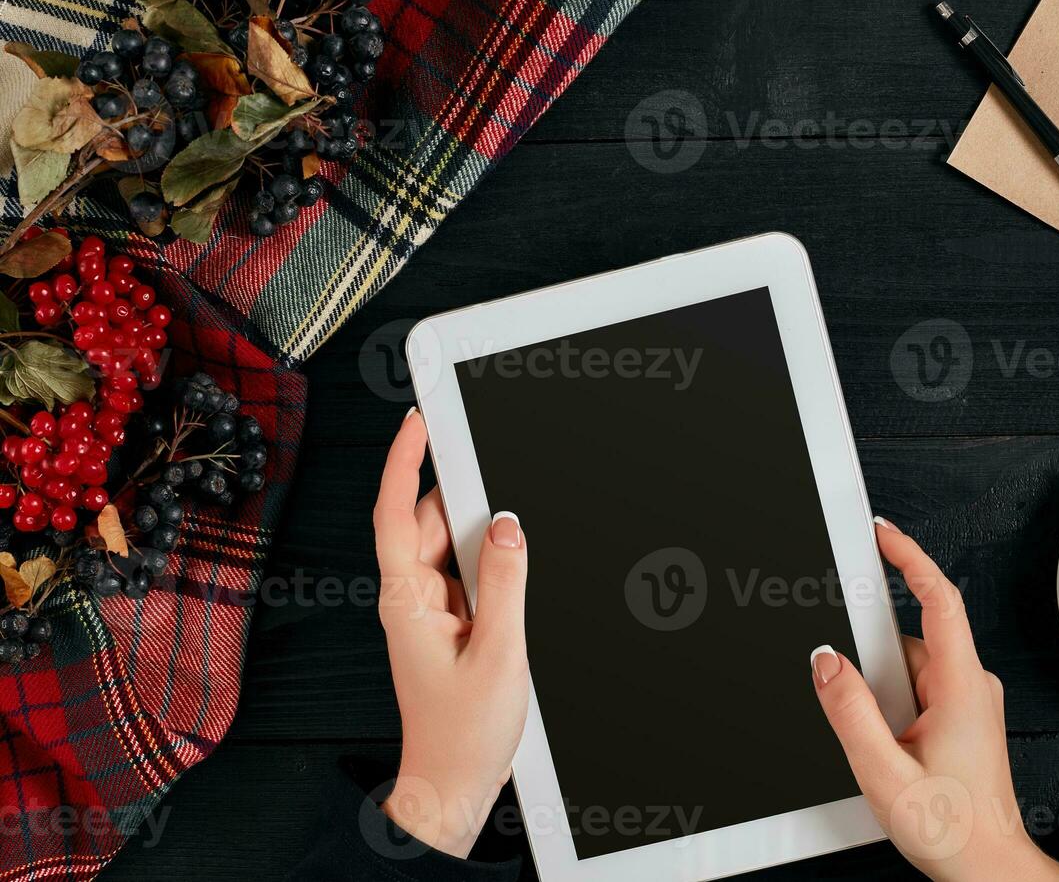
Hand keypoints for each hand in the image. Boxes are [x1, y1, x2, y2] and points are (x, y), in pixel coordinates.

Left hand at [373, 409, 529, 857]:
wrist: (452, 784)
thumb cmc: (463, 733)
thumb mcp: (499, 652)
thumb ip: (507, 582)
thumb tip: (510, 525)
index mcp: (407, 601)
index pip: (396, 514)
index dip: (403, 461)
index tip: (417, 420)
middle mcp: (411, 599)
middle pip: (427, 521)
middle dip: (460, 491)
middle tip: (493, 461)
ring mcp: (429, 610)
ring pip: (450, 546)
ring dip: (480, 532)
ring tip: (514, 527)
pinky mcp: (449, 623)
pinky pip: (466, 572)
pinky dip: (490, 560)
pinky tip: (516, 562)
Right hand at [811, 519, 1058, 881]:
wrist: (988, 867)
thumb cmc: (954, 830)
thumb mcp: (885, 773)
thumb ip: (850, 712)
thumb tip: (826, 662)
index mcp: (961, 686)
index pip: (939, 598)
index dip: (910, 557)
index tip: (884, 532)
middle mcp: (970, 684)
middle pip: (910, 637)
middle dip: (872, 662)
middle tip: (863, 707)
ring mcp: (968, 700)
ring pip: (908, 667)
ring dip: (882, 694)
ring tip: (882, 746)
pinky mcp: (961, 716)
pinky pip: (916, 688)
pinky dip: (891, 705)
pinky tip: (888, 745)